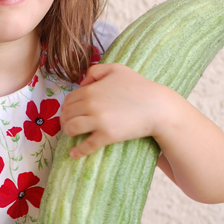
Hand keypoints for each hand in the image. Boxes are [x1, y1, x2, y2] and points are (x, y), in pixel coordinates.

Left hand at [61, 62, 223, 201]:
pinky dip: (78, 151)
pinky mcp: (107, 136)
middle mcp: (91, 104)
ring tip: (72, 135)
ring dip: (68, 133)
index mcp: (91, 89)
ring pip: (71, 129)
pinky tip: (74, 154)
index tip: (69, 113)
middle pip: (67, 115)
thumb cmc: (140, 86)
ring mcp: (98, 121)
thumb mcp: (117, 69)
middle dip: (65, 120)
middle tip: (69, 124)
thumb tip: (81, 83)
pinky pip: (86, 146)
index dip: (67, 107)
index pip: (69, 100)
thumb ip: (96, 70)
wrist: (158, 107)